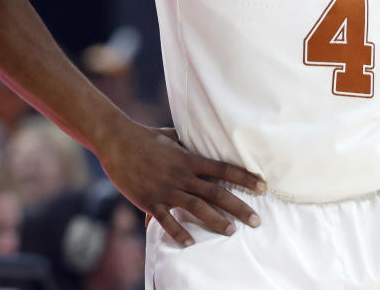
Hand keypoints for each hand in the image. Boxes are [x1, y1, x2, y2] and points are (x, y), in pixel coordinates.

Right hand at [96, 121, 264, 246]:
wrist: (116, 140)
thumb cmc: (144, 136)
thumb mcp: (170, 136)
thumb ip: (187, 142)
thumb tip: (200, 139)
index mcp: (188, 158)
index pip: (223, 169)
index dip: (245, 177)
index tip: (263, 187)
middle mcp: (181, 174)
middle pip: (216, 192)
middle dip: (239, 207)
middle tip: (256, 221)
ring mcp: (166, 188)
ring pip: (196, 207)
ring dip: (216, 220)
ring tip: (231, 232)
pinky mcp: (149, 200)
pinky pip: (166, 220)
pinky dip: (178, 232)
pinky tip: (190, 244)